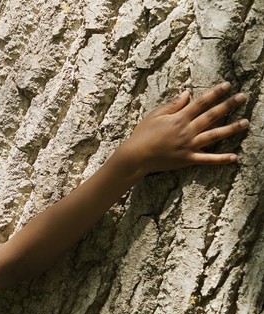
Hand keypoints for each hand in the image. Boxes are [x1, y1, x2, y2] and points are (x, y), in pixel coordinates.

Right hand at [116, 82, 248, 177]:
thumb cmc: (142, 134)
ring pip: (214, 135)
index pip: (201, 103)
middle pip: (211, 116)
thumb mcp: (154, 115)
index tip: (227, 85)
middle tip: (242, 97)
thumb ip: (173, 105)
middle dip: (228, 105)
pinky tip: (234, 157)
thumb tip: (187, 93)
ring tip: (245, 122)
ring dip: (231, 129)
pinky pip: (207, 159)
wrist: (136, 156)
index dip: (215, 93)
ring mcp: (189, 146)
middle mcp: (187, 131)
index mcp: (179, 118)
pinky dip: (221, 159)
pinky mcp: (188, 160)